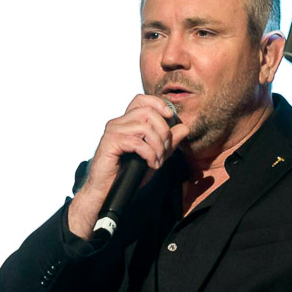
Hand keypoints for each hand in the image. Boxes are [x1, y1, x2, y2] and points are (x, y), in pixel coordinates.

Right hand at [66, 94, 190, 239]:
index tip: (171, 117)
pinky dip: (150, 154)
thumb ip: (168, 142)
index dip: (159, 104)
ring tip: (158, 160)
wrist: (107, 191)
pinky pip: (137, 142)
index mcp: (127, 122)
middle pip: (148, 112)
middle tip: (165, 150)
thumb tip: (184, 127)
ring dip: (158, 145)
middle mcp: (118, 122)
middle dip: (163, 131)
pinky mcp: (110, 142)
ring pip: (144, 126)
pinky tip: (151, 164)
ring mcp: (113, 131)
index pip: (142, 100)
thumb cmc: (127, 174)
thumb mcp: (154, 155)